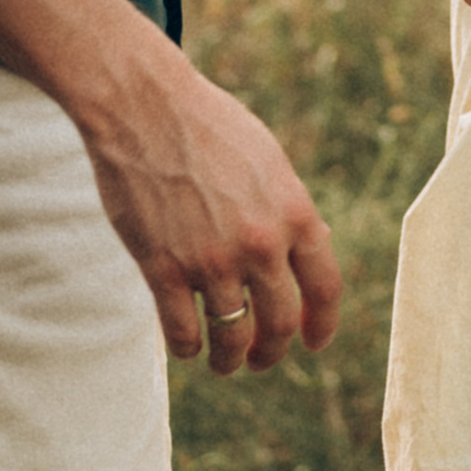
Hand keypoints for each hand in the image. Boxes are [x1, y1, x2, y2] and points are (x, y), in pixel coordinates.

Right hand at [80, 32, 341, 377]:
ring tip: (224, 363)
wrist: (144, 106)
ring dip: (229, 360)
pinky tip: (186, 345)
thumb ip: (289, 212)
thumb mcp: (270, 162)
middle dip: (273, 352)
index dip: (324, 325)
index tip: (314, 343)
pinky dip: (188, 349)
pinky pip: (183, 333)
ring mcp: (211, 261)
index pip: (325, 289)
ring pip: (232, 339)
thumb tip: (308, 256)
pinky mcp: (164, 269)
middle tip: (261, 360)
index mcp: (294, 213)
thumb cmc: (209, 127)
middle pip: (280, 324)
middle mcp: (260, 244)